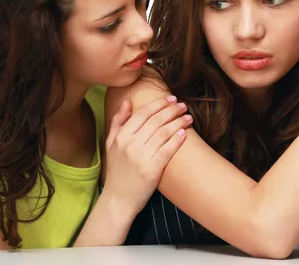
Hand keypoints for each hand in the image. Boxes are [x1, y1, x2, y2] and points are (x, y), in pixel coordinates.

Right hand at [103, 95, 191, 216]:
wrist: (118, 200)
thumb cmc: (116, 171)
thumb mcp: (110, 144)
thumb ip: (118, 122)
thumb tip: (127, 102)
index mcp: (121, 136)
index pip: (142, 113)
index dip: (158, 104)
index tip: (170, 99)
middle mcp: (130, 144)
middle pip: (155, 120)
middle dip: (171, 110)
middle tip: (183, 105)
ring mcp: (141, 157)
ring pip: (163, 132)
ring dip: (178, 122)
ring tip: (188, 117)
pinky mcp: (152, 169)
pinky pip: (167, 149)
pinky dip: (177, 139)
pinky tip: (184, 133)